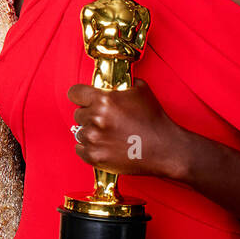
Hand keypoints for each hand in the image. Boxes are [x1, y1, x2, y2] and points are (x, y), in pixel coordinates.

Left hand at [67, 79, 186, 179]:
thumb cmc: (154, 120)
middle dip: (90, 115)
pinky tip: (104, 145)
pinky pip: (80, 149)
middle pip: (78, 114)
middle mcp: (95, 118)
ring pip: (79, 132)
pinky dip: (89, 148)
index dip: (80, 96)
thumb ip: (120, 84)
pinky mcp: (94, 156)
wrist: (165, 148)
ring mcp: (94, 138)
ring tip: (109, 135)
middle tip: (107, 120)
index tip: (83, 100)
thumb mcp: (141, 90)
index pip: (74, 93)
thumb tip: (110, 82)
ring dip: (90, 132)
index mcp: (104, 100)